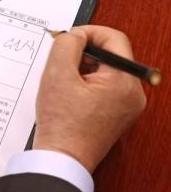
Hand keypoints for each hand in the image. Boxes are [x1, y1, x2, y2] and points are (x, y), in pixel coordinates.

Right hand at [33, 26, 146, 172]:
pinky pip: (105, 86)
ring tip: (64, 82)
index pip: (114, 39)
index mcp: (124, 82)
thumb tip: (75, 35)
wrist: (62, 159)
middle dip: (84, 52)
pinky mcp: (118, 113)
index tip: (69, 38)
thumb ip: (67, 44)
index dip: (88, 32)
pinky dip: (87, 83)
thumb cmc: (61, 124)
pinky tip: (69, 93)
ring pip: (106, 70)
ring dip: (84, 68)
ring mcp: (127, 105)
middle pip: (111, 55)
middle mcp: (133, 93)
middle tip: (62, 61)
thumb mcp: (57, 74)